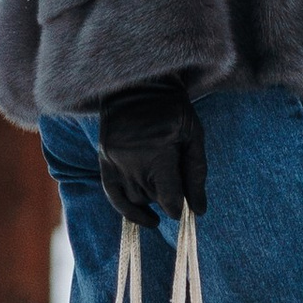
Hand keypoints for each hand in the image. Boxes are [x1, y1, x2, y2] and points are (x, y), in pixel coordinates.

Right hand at [95, 78, 207, 223]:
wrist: (139, 83)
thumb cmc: (173, 108)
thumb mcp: (193, 135)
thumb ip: (196, 173)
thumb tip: (199, 211)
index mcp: (158, 152)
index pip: (168, 198)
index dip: (178, 206)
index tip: (184, 208)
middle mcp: (132, 160)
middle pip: (152, 198)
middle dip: (167, 197)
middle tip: (176, 184)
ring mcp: (115, 160)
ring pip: (135, 198)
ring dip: (150, 200)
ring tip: (161, 188)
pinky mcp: (103, 159)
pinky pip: (113, 195)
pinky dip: (127, 210)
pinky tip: (144, 218)